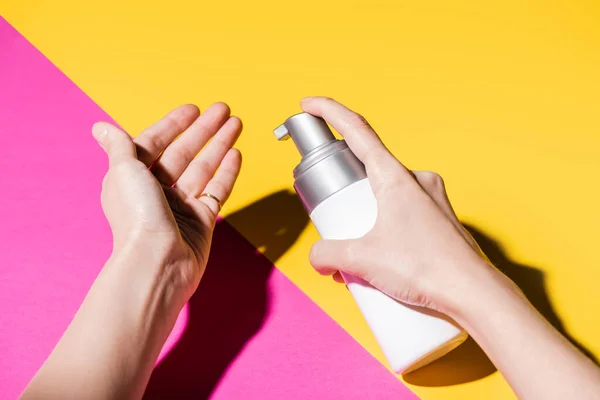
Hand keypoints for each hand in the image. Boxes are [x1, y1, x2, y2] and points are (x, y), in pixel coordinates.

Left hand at [92, 103, 241, 304]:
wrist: (157, 262)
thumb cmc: (136, 218)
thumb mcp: (122, 172)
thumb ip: (120, 146)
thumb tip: (100, 127)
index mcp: (133, 179)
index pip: (155, 142)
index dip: (173, 125)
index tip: (193, 109)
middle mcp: (157, 191)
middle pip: (184, 152)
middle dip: (204, 129)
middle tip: (223, 109)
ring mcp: (181, 206)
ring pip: (204, 167)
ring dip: (219, 144)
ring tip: (235, 124)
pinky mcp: (202, 220)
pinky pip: (217, 189)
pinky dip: (226, 171)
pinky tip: (235, 153)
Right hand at [302, 97, 514, 315]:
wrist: (473, 293)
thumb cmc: (425, 268)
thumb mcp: (362, 260)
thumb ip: (328, 254)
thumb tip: (318, 257)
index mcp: (394, 177)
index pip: (356, 131)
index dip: (328, 112)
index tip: (308, 105)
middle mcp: (415, 180)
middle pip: (367, 168)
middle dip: (342, 190)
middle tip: (330, 216)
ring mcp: (430, 199)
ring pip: (384, 196)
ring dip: (363, 218)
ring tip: (356, 255)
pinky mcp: (438, 219)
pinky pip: (402, 213)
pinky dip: (383, 230)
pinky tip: (380, 264)